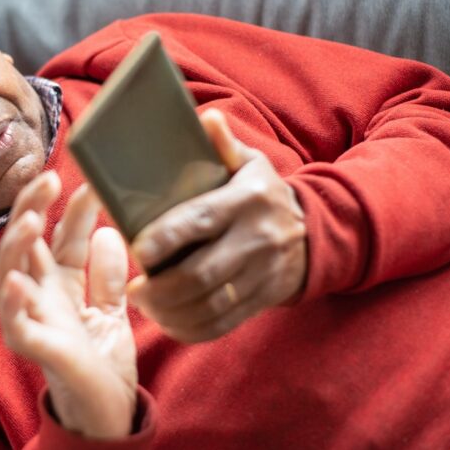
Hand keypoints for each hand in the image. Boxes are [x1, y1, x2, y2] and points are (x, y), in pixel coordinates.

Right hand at [0, 172, 136, 438]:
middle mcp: (39, 298)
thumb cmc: (101, 364)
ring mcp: (33, 322)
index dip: (72, 209)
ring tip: (30, 219)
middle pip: (23, 245)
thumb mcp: (112, 311)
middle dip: (30, 209)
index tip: (92, 179)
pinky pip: (16, 325)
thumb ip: (107, 275)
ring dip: (16, 247)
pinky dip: (13, 302)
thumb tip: (107, 231)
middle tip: (48, 178)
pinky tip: (16, 279)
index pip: (60, 237)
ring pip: (9, 276)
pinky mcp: (35, 350)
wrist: (107, 415)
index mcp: (58, 286)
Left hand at [127, 108, 306, 342]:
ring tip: (144, 304)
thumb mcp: (249, 162)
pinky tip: (169, 322)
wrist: (315, 232)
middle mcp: (257, 239)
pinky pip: (223, 324)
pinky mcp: (262, 301)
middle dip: (162, 286)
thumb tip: (206, 119)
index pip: (201, 220)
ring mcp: (262, 274)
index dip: (166, 238)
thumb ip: (223, 144)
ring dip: (171, 311)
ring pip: (210, 304)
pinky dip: (191, 329)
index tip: (137, 250)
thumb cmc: (261, 193)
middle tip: (134, 289)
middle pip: (202, 273)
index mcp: (246, 200)